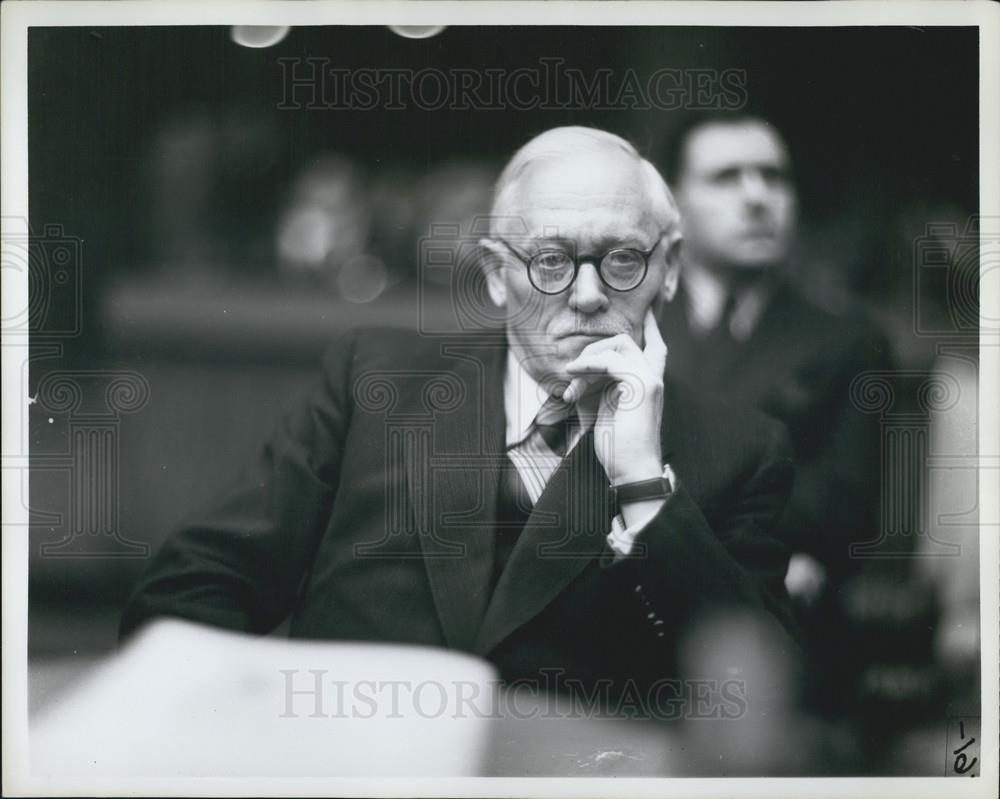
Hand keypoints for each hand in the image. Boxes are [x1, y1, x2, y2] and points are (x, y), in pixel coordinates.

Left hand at [563, 309, 666, 484]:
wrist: (633, 471)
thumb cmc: (619, 449)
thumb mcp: (608, 411)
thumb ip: (602, 388)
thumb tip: (580, 376)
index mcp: (649, 384)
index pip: (655, 346)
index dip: (651, 326)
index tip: (649, 308)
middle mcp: (654, 378)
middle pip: (627, 340)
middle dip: (595, 349)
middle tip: (573, 371)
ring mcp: (650, 380)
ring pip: (618, 345)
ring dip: (588, 359)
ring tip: (571, 382)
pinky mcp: (640, 386)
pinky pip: (610, 360)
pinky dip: (589, 365)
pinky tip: (574, 375)